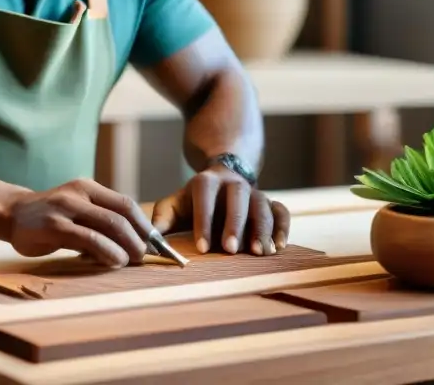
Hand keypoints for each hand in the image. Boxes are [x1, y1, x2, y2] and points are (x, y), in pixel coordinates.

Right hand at [6, 178, 153, 267]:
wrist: (10, 213)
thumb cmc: (48, 215)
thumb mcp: (75, 207)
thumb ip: (98, 217)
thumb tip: (133, 240)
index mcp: (87, 187)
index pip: (125, 203)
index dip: (144, 224)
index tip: (154, 243)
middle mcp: (78, 193)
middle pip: (121, 214)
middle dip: (139, 237)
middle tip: (145, 255)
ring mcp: (65, 208)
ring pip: (109, 225)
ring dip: (127, 246)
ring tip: (132, 260)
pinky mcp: (54, 226)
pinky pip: (89, 239)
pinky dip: (107, 251)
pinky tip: (114, 261)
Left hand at [150, 167, 289, 255]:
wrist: (221, 180)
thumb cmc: (193, 201)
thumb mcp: (175, 204)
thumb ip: (162, 219)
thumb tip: (150, 240)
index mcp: (206, 181)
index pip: (204, 197)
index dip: (203, 221)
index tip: (201, 248)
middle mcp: (233, 183)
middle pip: (238, 197)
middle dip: (235, 223)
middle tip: (231, 249)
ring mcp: (255, 191)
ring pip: (262, 204)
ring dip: (262, 228)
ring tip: (260, 252)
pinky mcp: (270, 202)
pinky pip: (281, 211)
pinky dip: (283, 227)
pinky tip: (279, 247)